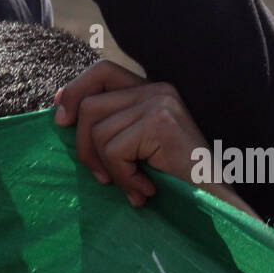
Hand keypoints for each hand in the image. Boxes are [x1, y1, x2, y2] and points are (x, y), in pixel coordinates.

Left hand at [55, 59, 229, 209]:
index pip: (102, 71)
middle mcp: (157, 89)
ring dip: (107, 168)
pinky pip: (114, 150)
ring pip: (98, 132)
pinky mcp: (160, 122)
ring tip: (132, 186)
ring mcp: (160, 103)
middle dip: (84, 148)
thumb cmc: (172, 181)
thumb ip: (109, 127)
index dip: (75, 91)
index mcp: (150, 91)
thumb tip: (62, 116)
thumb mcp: (135, 149)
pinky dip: (122, 177)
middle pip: (90, 106)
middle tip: (101, 178)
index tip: (60, 119)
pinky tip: (143, 189)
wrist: (212, 201)